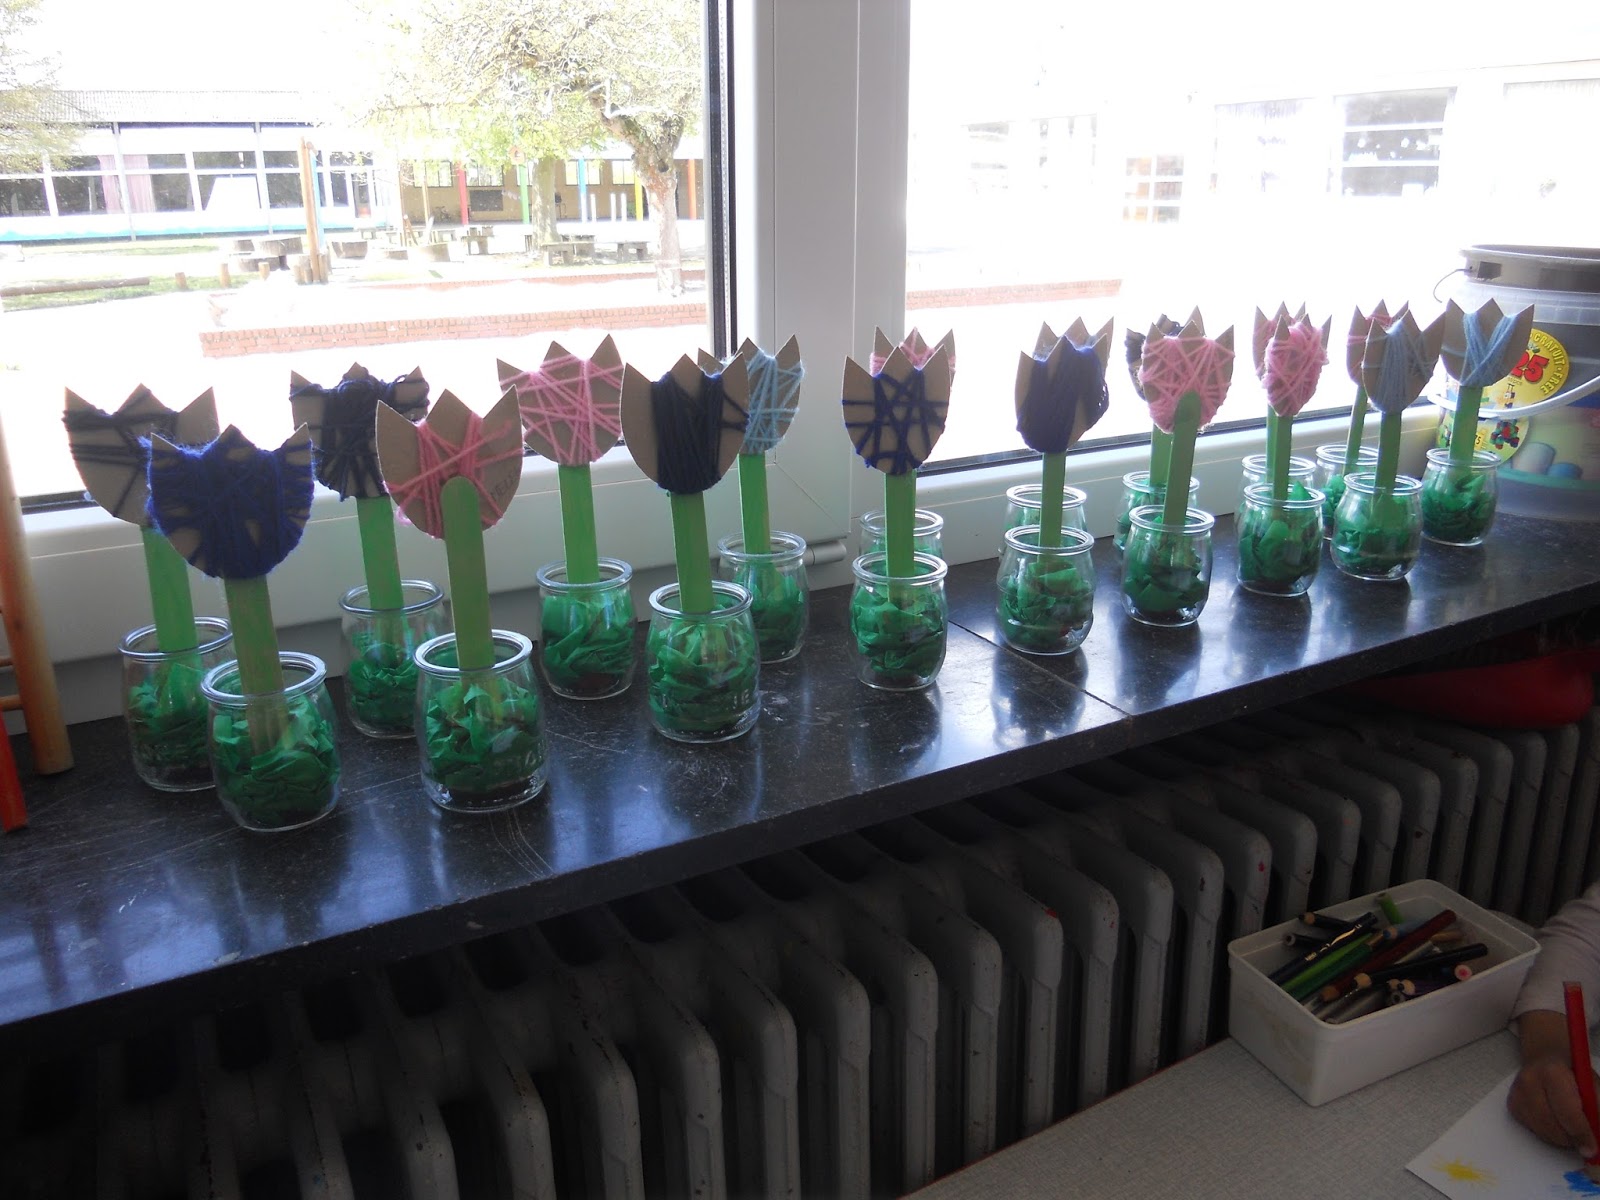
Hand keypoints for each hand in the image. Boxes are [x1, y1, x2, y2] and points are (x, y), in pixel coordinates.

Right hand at [1509, 1009, 1599, 1156]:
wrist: (1546, 1058)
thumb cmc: (1574, 1073)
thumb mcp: (1592, 1086)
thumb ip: (1596, 1111)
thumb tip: (1597, 1139)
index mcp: (1553, 1072)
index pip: (1567, 1111)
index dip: (1581, 1133)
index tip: (1592, 1149)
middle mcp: (1529, 1081)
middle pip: (1552, 1126)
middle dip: (1572, 1139)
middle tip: (1585, 1141)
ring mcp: (1517, 1094)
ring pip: (1543, 1132)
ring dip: (1562, 1138)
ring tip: (1571, 1128)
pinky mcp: (1512, 1105)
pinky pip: (1534, 1131)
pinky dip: (1549, 1133)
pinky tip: (1556, 1120)